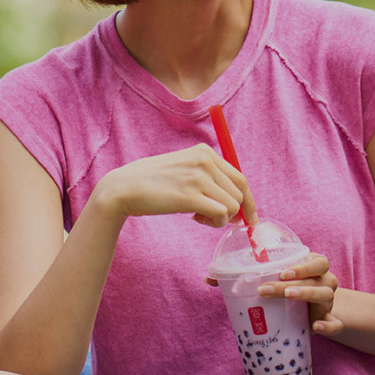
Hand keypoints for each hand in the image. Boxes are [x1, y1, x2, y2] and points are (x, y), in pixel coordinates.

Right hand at [94, 143, 256, 227]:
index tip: (249, 218)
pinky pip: (221, 214)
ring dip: (220, 218)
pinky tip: (196, 218)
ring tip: (199, 216)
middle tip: (213, 218)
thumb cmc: (154, 182)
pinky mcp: (190, 196)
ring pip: (232, 206)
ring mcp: (198, 177)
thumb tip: (237, 201)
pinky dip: (214, 222)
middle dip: (234, 212)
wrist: (125, 187)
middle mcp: (205, 161)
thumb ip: (208, 176)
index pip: (241, 178)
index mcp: (205, 152)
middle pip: (240, 193)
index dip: (249, 201)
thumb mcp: (185, 168)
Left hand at [256, 253, 342, 334]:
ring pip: (326, 295)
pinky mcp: (328, 321)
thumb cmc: (290, 288)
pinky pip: (336, 324)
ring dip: (306, 294)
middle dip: (294, 282)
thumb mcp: (282, 278)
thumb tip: (226, 280)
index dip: (303, 267)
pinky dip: (328, 326)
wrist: (309, 309)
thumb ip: (265, 274)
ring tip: (288, 296)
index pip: (319, 262)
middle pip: (318, 279)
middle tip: (270, 289)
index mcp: (317, 268)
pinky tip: (315, 326)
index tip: (282, 272)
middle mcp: (326, 282)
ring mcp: (328, 302)